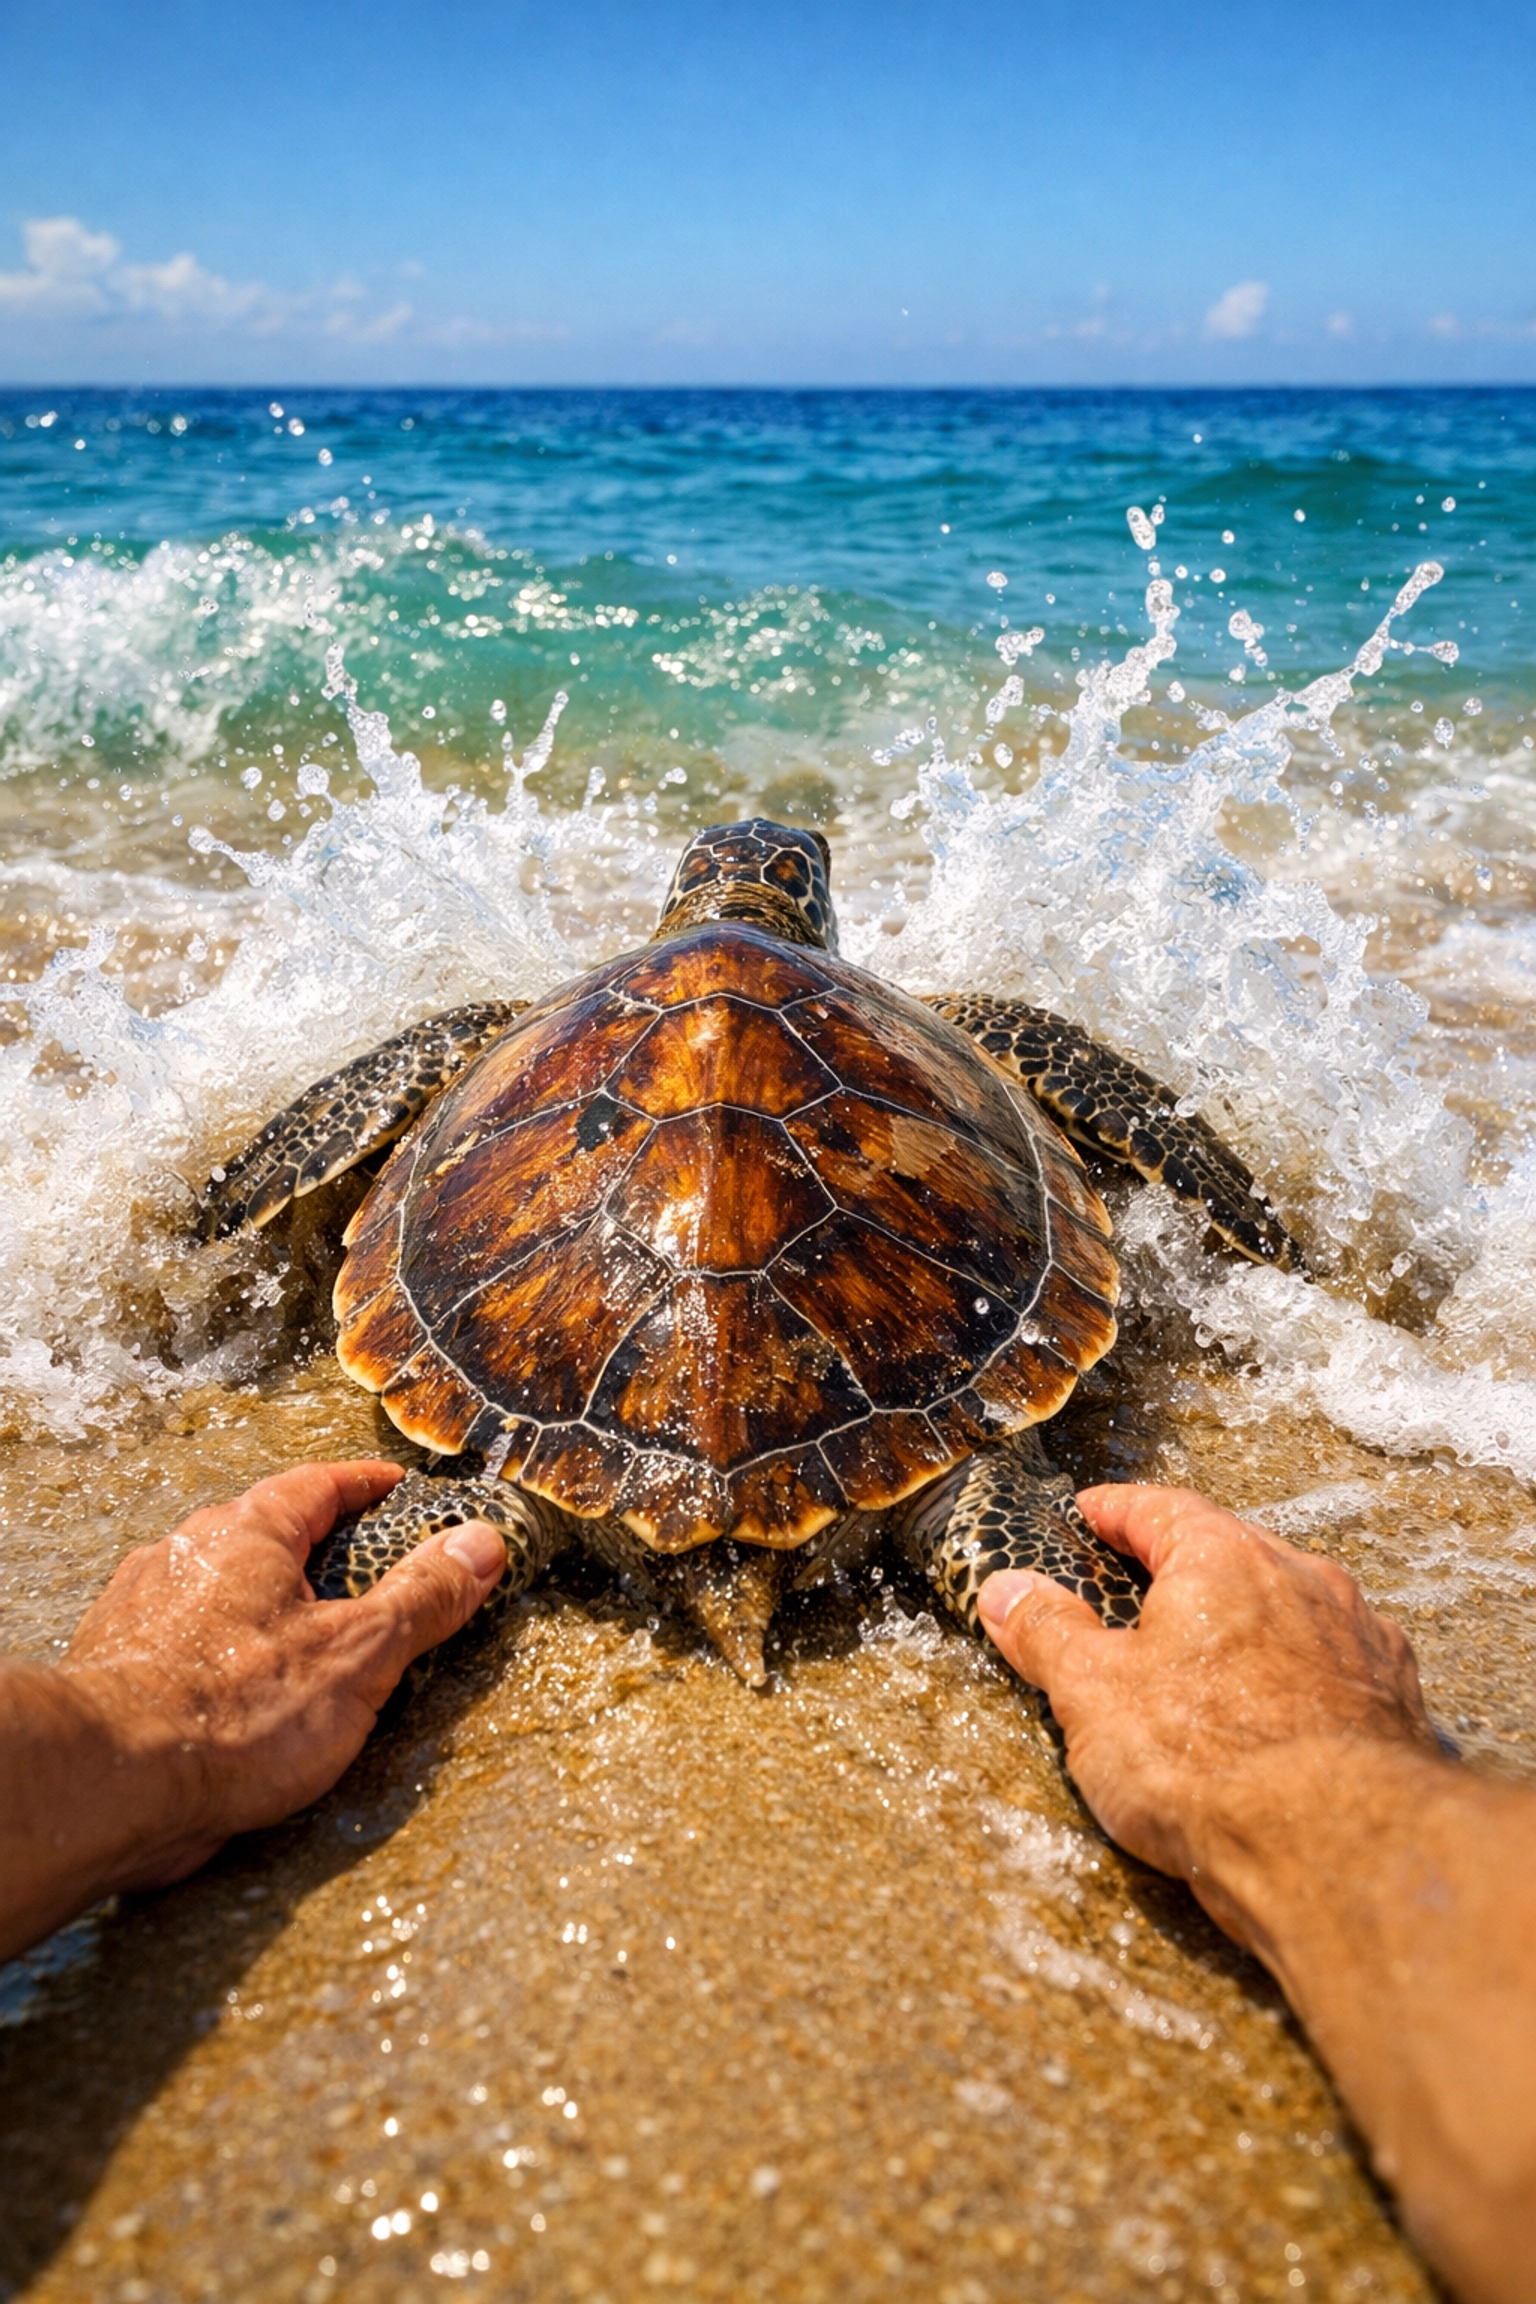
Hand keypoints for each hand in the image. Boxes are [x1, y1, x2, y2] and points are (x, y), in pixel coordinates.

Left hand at [0, 1461, 507, 1960]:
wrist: (109, 1785)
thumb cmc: (234, 1714)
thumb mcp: (357, 1653)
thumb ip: (422, 1597)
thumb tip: (481, 1544)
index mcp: (246, 1533)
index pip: (317, 1485)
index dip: (364, 1486)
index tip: (395, 1488)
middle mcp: (186, 1555)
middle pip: (266, 1534)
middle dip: (317, 1549)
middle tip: (364, 1569)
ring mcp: (143, 1610)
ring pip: (222, 1589)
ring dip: (267, 1605)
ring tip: (308, 1639)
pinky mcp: (119, 1669)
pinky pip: (188, 1641)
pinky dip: (227, 1653)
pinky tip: (246, 1693)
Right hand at [977, 1483, 1437, 1942]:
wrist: (1338, 1850)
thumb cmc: (1210, 1762)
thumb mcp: (1093, 1694)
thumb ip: (1048, 1634)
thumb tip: (1008, 1593)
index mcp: (1224, 1558)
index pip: (1160, 1508)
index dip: (1115, 1511)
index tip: (1090, 1515)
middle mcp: (1302, 1580)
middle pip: (1230, 1554)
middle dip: (1182, 1571)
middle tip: (1139, 1593)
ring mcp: (1357, 1638)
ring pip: (1287, 1610)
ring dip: (1245, 1626)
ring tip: (1206, 1664)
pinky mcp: (1394, 1701)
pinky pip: (1330, 1667)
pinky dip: (1294, 1678)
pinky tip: (1274, 1718)